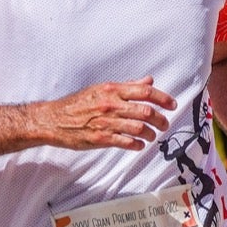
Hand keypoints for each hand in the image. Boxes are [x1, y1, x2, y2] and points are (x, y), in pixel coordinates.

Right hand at [44, 78, 175, 149]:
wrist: (54, 119)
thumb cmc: (79, 103)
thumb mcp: (102, 89)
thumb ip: (127, 86)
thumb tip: (149, 81)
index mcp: (112, 90)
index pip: (145, 92)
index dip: (163, 98)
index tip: (172, 105)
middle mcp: (111, 104)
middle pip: (146, 111)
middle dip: (160, 120)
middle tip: (164, 124)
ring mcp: (106, 122)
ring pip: (139, 128)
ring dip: (151, 134)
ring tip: (152, 136)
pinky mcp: (101, 138)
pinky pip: (126, 142)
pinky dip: (137, 145)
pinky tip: (140, 145)